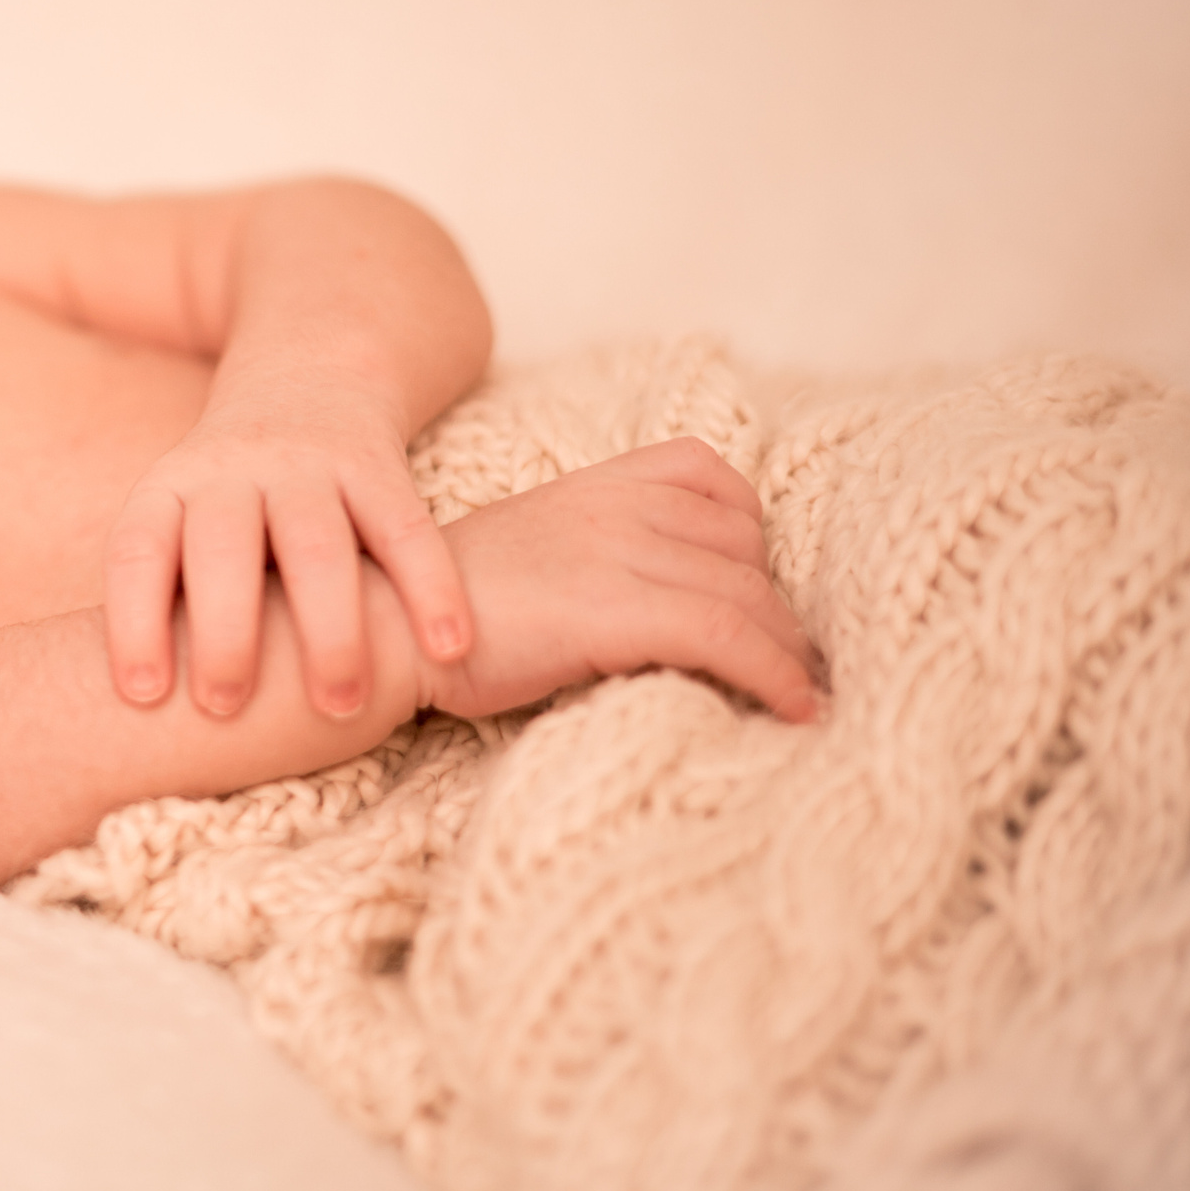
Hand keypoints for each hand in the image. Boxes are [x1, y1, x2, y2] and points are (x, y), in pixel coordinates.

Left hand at [105, 375, 472, 719]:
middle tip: (227, 710)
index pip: (138, 552)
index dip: (133, 621)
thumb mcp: (181, 522)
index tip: (143, 695)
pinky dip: (431, 587)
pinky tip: (450, 647)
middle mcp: (232, 471)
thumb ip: (167, 596)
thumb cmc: (232, 501)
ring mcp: (308, 464)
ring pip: (316, 545)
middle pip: (223, 550)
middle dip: (225, 633)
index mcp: (170, 489)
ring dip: (328, 629)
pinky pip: (406, 529)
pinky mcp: (377, 464)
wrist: (310, 375)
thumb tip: (139, 716)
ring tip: (340, 707)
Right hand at [422, 438, 824, 721]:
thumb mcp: (534, 551)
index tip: (754, 596)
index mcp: (595, 483)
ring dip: (788, 651)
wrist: (386, 630)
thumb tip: (671, 609)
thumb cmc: (448, 610)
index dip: (749, 540)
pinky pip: (727, 634)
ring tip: (803, 696)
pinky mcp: (613, 608)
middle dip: (775, 609)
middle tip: (793, 664)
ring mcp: (616, 551)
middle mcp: (616, 505)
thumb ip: (600, 552)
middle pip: (743, 546)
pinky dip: (776, 674)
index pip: (713, 480)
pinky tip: (797, 710)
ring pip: (747, 592)